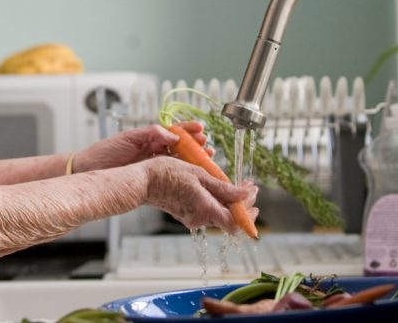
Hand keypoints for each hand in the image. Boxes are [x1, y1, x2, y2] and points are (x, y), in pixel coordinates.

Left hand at [73, 121, 211, 173]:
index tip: (201, 129)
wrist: (89, 170)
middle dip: (196, 146)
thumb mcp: (128, 138)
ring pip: (179, 161)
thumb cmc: (104, 152)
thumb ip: (151, 134)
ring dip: (193, 160)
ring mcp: (153, 165)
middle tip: (208, 147)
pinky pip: (170, 176)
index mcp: (149, 138)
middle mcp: (154, 151)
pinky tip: (193, 176)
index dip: (188, 130)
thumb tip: (173, 134)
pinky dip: (183, 175)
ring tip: (206, 159)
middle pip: (181, 147)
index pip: (174, 131)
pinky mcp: (150, 179)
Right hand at [141, 157, 258, 234]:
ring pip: (219, 214)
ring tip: (234, 184)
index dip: (249, 213)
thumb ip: (223, 188)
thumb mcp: (199, 175)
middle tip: (248, 187)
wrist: (142, 181)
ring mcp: (192, 218)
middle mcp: (200, 218)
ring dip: (230, 201)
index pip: (236, 223)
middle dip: (242, 204)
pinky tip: (217, 187)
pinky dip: (217, 201)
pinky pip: (207, 210)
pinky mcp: (186, 214)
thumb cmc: (167, 174)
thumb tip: (244, 195)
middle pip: (229, 218)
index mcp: (205, 209)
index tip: (254, 194)